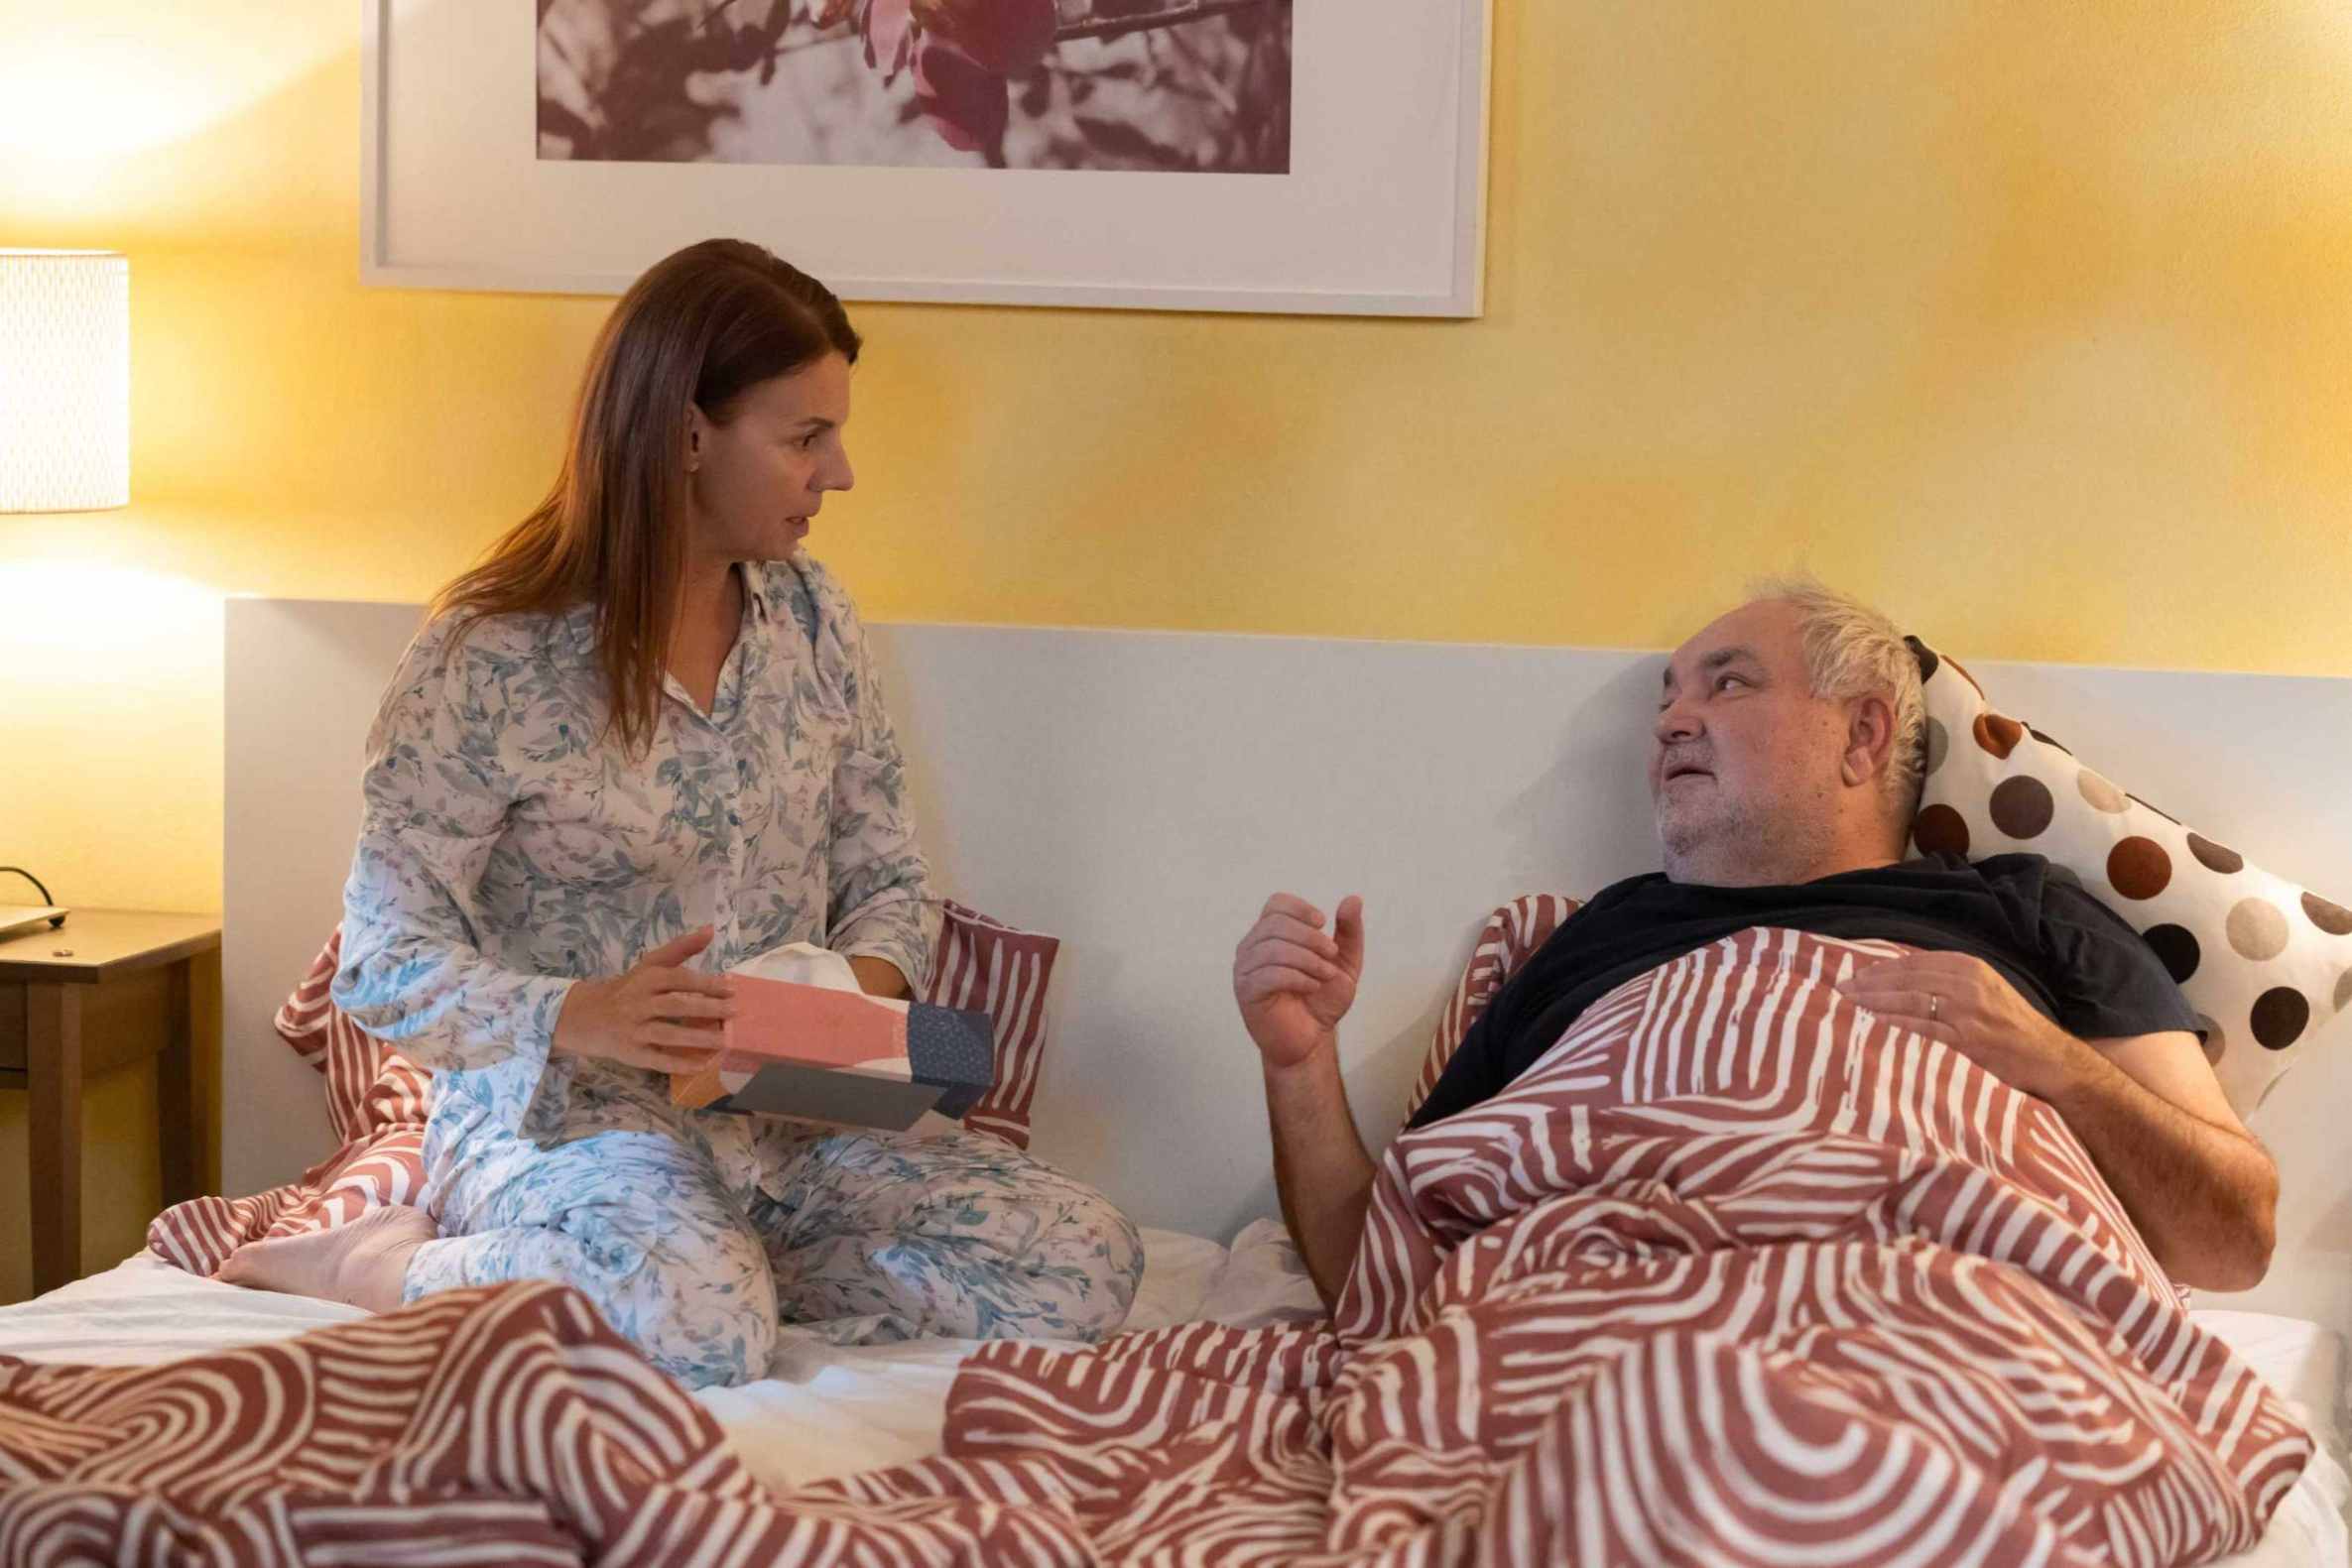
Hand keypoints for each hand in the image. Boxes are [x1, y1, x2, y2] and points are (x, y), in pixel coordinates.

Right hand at [553, 926, 736, 1073]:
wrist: (583, 1016)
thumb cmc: (626, 989)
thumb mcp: (649, 966)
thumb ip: (680, 949)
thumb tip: (711, 930)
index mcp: (646, 979)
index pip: (679, 979)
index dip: (706, 983)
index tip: (732, 989)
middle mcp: (639, 1003)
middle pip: (677, 1005)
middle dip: (708, 1009)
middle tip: (735, 1013)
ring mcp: (634, 1029)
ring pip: (668, 1033)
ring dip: (698, 1038)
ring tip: (725, 1041)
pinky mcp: (631, 1053)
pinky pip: (657, 1059)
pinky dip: (679, 1064)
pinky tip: (701, 1066)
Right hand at [1234, 894, 1363, 1072]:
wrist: (1311, 1041)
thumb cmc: (1322, 1000)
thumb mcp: (1344, 962)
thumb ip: (1349, 932)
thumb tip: (1353, 899)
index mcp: (1270, 935)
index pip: (1276, 903)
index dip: (1301, 908)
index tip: (1323, 923)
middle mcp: (1252, 947)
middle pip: (1276, 923)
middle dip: (1311, 938)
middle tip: (1332, 956)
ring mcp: (1245, 969)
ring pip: (1273, 948)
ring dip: (1308, 960)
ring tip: (1326, 975)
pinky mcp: (1246, 992)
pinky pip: (1269, 974)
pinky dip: (1297, 978)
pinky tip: (1312, 987)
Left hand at [1834, 950, 2094, 1100]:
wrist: (2050, 1059)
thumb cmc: (2013, 1028)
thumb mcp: (1986, 991)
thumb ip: (1951, 982)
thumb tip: (1903, 980)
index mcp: (1971, 967)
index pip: (1915, 962)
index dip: (1882, 968)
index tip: (1856, 974)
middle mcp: (1968, 984)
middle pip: (1907, 978)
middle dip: (1870, 982)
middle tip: (1841, 988)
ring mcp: (1967, 1011)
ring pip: (1909, 1000)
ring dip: (1874, 1001)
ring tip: (1848, 1003)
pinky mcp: (1967, 1039)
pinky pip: (1922, 1028)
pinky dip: (1895, 1023)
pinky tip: (1874, 1023)